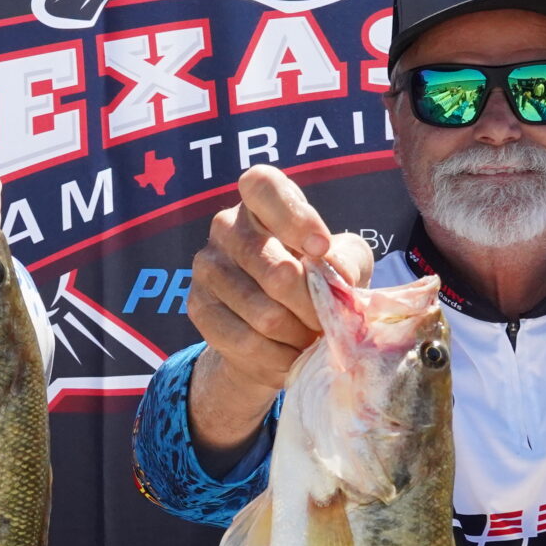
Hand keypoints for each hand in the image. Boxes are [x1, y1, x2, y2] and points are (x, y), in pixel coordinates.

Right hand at [186, 166, 373, 455]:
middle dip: (311, 304)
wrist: (279, 332)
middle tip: (329, 322)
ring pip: (263, 313)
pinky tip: (289, 355)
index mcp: (260, 200)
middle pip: (274, 269)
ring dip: (297, 335)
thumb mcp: (346, 262)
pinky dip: (277, 357)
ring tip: (311, 339)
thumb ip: (347, 260)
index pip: (264, 188)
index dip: (295, 217)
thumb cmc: (318, 281)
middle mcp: (225, 226)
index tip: (321, 250)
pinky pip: (244, 341)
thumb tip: (337, 275)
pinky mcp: (198, 306)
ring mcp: (207, 267)